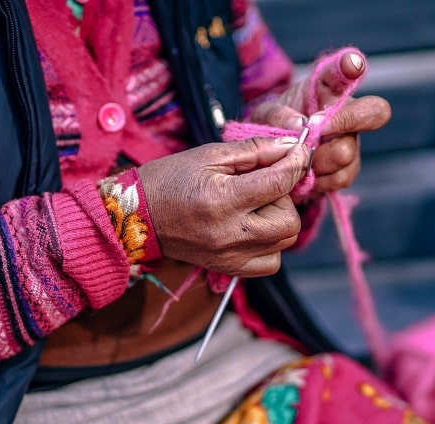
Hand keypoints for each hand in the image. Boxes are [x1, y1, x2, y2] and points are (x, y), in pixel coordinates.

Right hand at [138, 138, 309, 276]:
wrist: (135, 217)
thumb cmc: (168, 179)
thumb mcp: (209, 155)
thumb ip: (255, 150)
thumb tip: (291, 145)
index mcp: (222, 200)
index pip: (279, 183)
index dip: (296, 162)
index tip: (299, 151)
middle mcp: (229, 233)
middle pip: (290, 220)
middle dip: (285, 197)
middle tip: (264, 184)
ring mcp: (229, 256)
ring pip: (284, 242)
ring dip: (279, 219)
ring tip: (255, 206)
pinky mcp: (227, 268)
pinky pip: (270, 262)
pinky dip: (270, 244)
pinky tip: (253, 227)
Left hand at [249, 51, 390, 197]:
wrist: (275, 160)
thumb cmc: (275, 127)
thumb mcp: (265, 116)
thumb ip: (277, 116)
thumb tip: (299, 124)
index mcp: (327, 88)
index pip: (344, 69)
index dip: (351, 65)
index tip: (351, 65)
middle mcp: (348, 111)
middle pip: (372, 113)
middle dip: (343, 123)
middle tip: (312, 132)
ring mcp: (352, 140)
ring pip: (346, 152)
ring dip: (317, 159)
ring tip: (299, 158)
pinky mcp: (349, 167)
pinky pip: (342, 176)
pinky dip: (319, 179)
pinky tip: (306, 175)